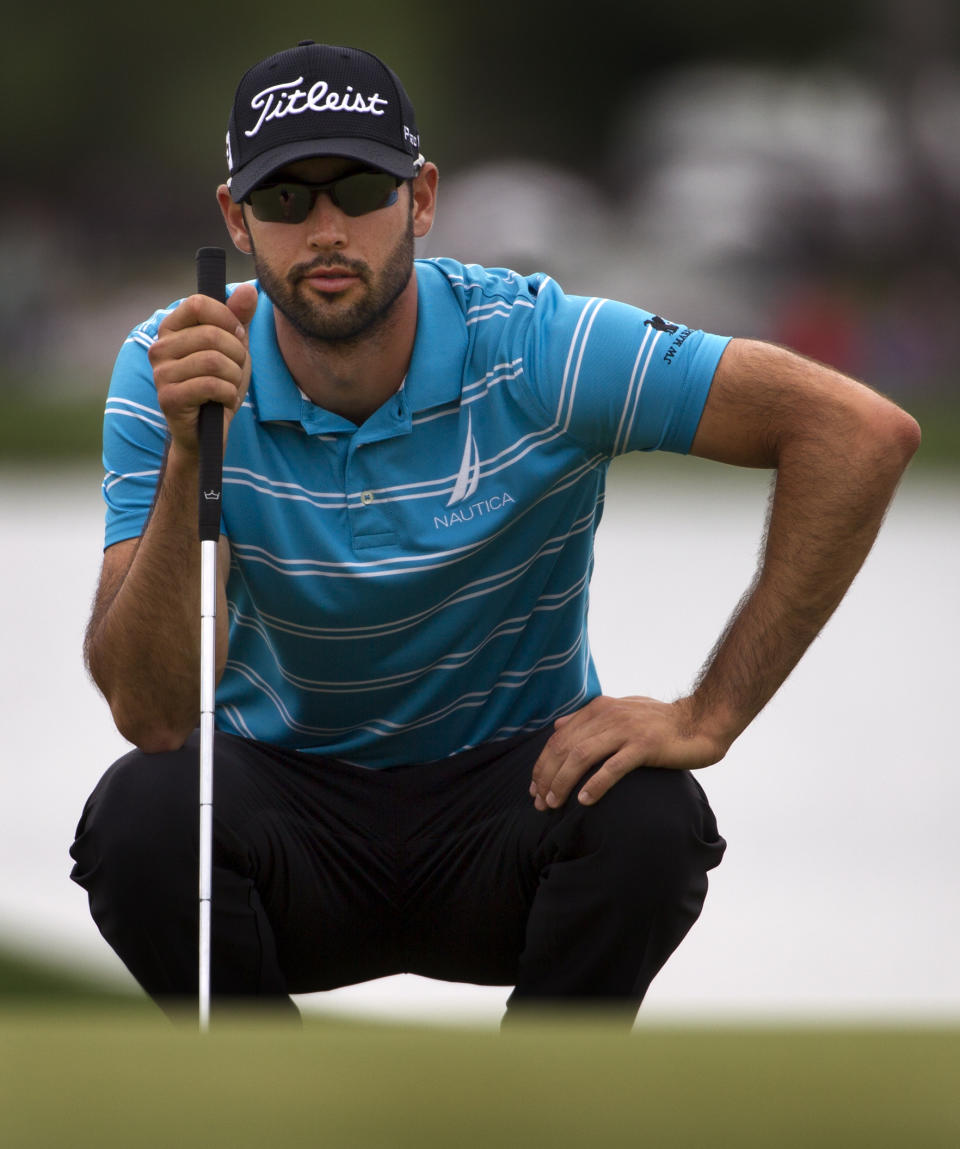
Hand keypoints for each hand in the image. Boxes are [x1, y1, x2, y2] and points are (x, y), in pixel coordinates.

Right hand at [149, 283, 258, 455]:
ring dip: (234, 376)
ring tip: (230, 386)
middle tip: (236, 370)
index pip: (198, 303)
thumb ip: (239, 318)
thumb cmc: (218, 385)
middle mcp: (159, 348)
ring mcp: (161, 373)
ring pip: (214, 361)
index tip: (238, 336)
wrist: (208, 431)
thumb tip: (249, 289)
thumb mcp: (234, 348)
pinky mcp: (168, 398)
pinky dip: (228, 393)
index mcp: (171, 329)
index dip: (227, 318)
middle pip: (212, 334)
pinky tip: (223, 401)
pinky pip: (211, 385)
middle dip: (237, 354)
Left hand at [529, 695, 726, 809]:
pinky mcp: (645, 746)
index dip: (543, 763)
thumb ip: (590, 719)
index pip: (559, 737)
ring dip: (563, 782)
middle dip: (547, 777)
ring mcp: (626, 730)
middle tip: (540, 802)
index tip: (535, 787)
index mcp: (600, 709)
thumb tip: (558, 726)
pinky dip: (595, 784)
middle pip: (565, 748)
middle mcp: (609, 716)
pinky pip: (612, 767)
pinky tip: (584, 801)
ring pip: (581, 756)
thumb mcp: (621, 711)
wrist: (702, 720)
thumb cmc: (661, 722)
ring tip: (554, 804)